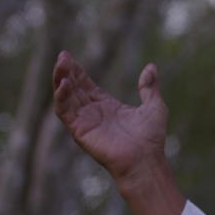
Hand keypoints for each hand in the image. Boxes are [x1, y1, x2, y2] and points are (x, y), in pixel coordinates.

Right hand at [52, 51, 168, 190]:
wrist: (145, 158)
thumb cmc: (151, 138)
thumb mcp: (154, 106)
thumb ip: (149, 87)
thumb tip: (151, 67)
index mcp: (107, 107)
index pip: (86, 85)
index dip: (77, 72)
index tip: (69, 56)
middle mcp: (93, 113)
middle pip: (73, 89)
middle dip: (66, 72)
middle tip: (62, 56)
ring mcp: (85, 122)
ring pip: (66, 98)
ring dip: (60, 81)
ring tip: (60, 65)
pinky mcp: (80, 131)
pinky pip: (64, 112)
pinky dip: (61, 97)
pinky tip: (63, 84)